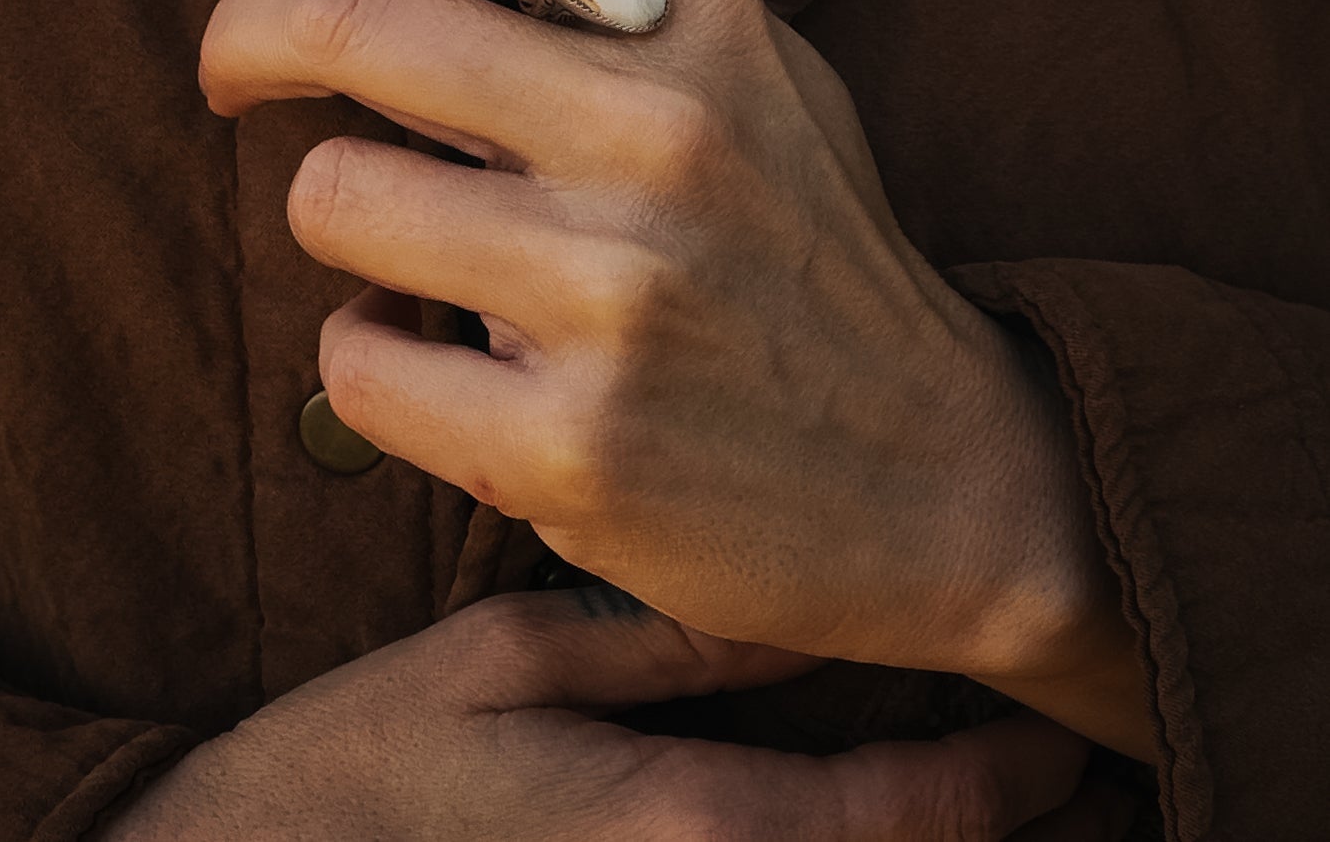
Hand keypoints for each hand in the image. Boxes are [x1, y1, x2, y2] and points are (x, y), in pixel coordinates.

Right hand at [94, 588, 1127, 840]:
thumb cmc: (359, 768)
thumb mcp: (502, 663)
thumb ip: (660, 648)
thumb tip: (789, 606)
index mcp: (681, 827)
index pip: (900, 817)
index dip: (1004, 781)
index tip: (1065, 736)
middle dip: (994, 832)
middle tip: (1062, 764)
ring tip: (983, 790)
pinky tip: (849, 820)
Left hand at [114, 0, 1149, 757]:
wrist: (953, 480)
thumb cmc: (812, 259)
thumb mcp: (755, 77)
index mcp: (699, 11)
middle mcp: (659, 123)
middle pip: (345, 15)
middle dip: (242, 41)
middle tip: (231, 75)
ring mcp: (616, 284)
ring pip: (329, 198)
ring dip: (349, 228)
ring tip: (440, 270)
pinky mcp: (568, 440)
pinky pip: (354, 362)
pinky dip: (379, 365)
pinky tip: (480, 385)